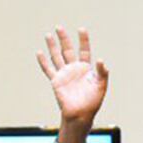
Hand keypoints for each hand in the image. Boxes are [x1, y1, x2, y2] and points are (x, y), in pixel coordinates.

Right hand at [36, 27, 108, 142]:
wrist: (81, 115)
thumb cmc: (92, 102)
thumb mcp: (101, 86)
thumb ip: (102, 73)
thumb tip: (101, 60)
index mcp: (86, 69)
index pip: (84, 51)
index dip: (83, 40)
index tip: (81, 29)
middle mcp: (74, 69)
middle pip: (68, 50)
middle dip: (64, 39)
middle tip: (59, 27)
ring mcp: (64, 74)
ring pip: (57, 57)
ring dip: (52, 46)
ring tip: (49, 35)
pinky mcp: (56, 81)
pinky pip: (48, 69)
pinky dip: (43, 61)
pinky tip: (39, 52)